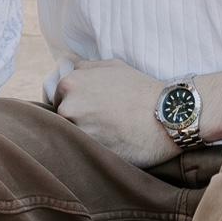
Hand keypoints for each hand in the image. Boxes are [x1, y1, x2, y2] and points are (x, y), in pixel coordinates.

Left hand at [53, 58, 175, 167]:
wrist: (166, 115)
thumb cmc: (140, 88)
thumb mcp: (111, 66)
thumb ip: (85, 67)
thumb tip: (68, 66)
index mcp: (70, 83)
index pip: (55, 98)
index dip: (71, 104)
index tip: (86, 109)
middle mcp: (68, 107)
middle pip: (61, 118)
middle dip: (76, 120)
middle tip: (99, 122)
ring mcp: (78, 132)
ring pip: (71, 137)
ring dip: (84, 137)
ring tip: (106, 134)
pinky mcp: (90, 154)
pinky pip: (84, 153)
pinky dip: (92, 151)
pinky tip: (110, 145)